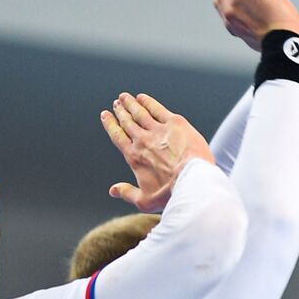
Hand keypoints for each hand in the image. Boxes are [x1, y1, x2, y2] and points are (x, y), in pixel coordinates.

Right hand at [101, 92, 213, 211]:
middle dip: (120, 111)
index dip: (110, 124)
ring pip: (140, 113)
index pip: (118, 136)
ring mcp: (158, 130)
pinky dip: (148, 102)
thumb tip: (113, 190)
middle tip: (116, 103)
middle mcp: (143, 140)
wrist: (193, 181)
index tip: (105, 115)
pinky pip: (157, 109)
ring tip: (125, 97)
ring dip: (131, 104)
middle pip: (128, 122)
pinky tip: (142, 97)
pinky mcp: (175, 123)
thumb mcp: (145, 200)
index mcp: (134, 157)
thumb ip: (127, 193)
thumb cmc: (170, 193)